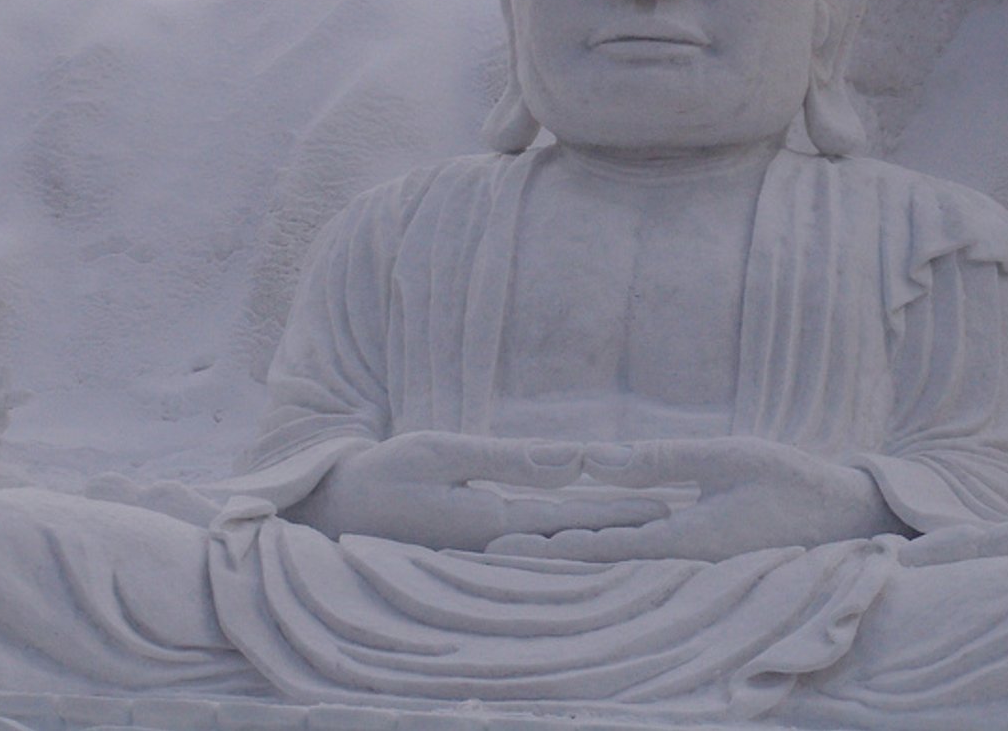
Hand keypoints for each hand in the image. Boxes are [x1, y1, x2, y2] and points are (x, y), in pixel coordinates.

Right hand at [289, 431, 664, 551]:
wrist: (332, 513)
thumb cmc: (383, 476)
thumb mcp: (442, 453)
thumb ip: (509, 458)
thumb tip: (575, 460)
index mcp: (492, 525)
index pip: (572, 519)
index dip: (621, 510)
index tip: (666, 505)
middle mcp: (494, 548)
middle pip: (572, 537)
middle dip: (623, 527)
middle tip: (675, 517)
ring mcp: (482, 554)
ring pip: (555, 545)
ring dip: (599, 535)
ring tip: (644, 526)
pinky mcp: (472, 550)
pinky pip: (530, 546)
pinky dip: (565, 538)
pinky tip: (585, 534)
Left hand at [487, 436, 906, 561]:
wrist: (843, 519)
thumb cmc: (791, 481)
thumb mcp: (728, 457)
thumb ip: (660, 460)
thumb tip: (592, 459)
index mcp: (686, 542)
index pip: (601, 549)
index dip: (546, 548)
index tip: (498, 547)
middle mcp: (679, 564)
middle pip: (596, 566)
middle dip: (540, 561)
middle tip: (482, 559)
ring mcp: (687, 567)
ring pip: (612, 567)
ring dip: (561, 561)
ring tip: (509, 556)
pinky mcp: (695, 559)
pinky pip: (637, 562)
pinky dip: (597, 555)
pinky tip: (571, 548)